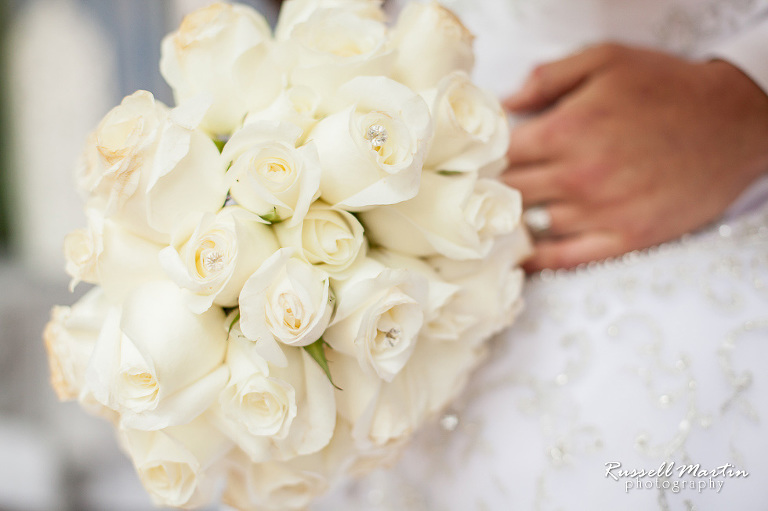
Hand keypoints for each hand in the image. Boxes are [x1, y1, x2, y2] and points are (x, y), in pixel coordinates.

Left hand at [502, 43, 767, 270]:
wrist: (734, 122)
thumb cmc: (667, 87)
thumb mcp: (606, 60)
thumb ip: (548, 77)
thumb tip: (505, 104)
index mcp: (566, 131)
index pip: (501, 155)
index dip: (485, 158)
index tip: (478, 162)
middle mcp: (577, 176)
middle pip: (510, 193)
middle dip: (491, 192)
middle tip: (480, 193)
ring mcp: (601, 212)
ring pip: (532, 226)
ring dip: (511, 223)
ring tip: (495, 222)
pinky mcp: (625, 238)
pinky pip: (566, 259)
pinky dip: (537, 261)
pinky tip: (518, 259)